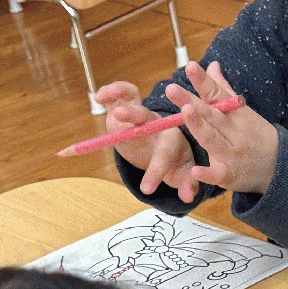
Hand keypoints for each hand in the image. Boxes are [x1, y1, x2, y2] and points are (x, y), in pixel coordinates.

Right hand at [95, 81, 200, 201]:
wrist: (167, 140)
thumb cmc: (174, 157)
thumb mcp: (183, 171)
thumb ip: (187, 183)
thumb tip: (188, 197)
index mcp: (172, 141)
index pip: (164, 154)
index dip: (155, 172)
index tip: (146, 189)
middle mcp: (156, 123)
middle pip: (146, 117)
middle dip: (133, 114)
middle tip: (120, 115)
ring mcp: (142, 112)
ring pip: (133, 100)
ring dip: (120, 96)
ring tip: (104, 98)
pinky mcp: (130, 104)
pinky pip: (123, 93)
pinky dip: (112, 91)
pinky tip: (99, 97)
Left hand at [166, 61, 280, 195]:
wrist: (281, 167)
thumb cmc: (256, 135)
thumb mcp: (244, 112)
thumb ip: (223, 90)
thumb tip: (212, 64)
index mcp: (236, 114)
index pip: (217, 95)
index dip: (203, 81)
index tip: (190, 66)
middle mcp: (234, 132)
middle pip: (211, 114)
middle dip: (192, 101)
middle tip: (171, 89)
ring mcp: (232, 154)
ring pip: (213, 140)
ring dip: (200, 127)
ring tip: (186, 112)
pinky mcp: (230, 175)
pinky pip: (218, 175)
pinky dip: (208, 173)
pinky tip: (195, 170)